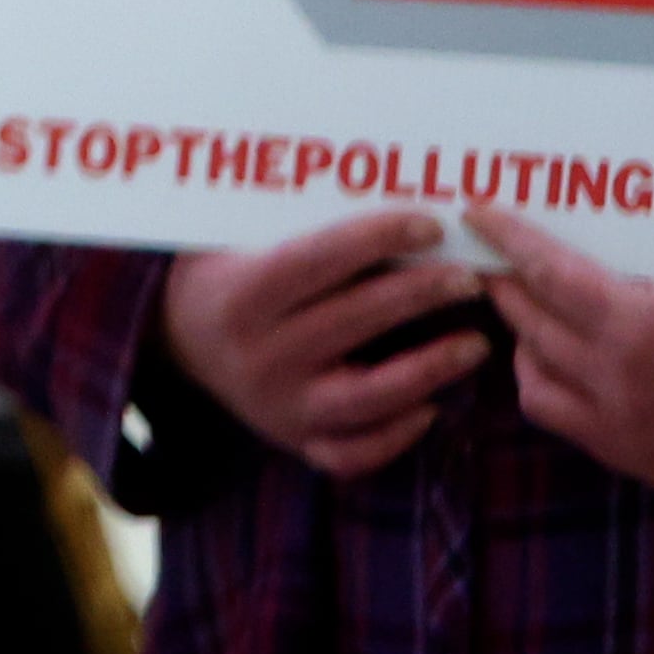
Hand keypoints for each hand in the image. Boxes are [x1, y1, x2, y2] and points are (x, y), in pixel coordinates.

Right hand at [157, 209, 491, 476]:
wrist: (178, 338)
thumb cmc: (228, 272)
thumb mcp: (242, 239)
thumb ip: (302, 226)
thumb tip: (389, 201)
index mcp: (243, 295)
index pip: (320, 260)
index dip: (379, 238)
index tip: (433, 223)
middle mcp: (260, 354)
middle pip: (355, 320)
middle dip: (421, 294)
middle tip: (470, 278)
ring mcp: (280, 405)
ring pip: (368, 395)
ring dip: (430, 369)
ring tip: (475, 344)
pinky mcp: (295, 442)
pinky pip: (355, 452)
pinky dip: (397, 435)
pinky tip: (430, 407)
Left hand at [475, 202, 653, 489]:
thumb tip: (616, 172)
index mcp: (637, 327)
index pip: (546, 273)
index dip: (508, 238)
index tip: (477, 213)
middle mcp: (620, 384)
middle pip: (530, 325)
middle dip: (507, 284)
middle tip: (495, 257)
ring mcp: (629, 432)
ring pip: (535, 383)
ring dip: (525, 341)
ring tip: (529, 310)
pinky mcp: (645, 463)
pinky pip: (569, 425)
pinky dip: (555, 389)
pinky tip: (564, 361)